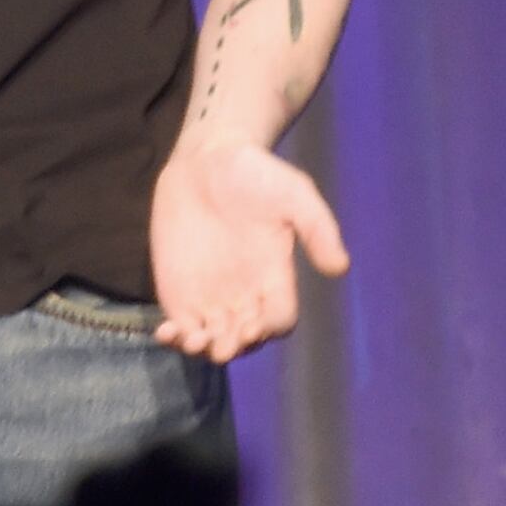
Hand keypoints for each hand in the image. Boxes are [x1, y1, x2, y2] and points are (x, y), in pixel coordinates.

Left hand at [148, 141, 346, 361]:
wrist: (207, 156)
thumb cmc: (256, 172)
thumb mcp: (295, 194)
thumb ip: (317, 228)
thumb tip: (340, 268)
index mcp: (276, 279)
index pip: (278, 319)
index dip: (268, 328)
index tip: (252, 325)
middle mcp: (245, 294)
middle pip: (244, 338)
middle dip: (234, 345)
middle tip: (222, 344)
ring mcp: (211, 294)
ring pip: (212, 339)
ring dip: (204, 348)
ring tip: (193, 340)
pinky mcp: (180, 288)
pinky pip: (181, 325)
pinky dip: (175, 337)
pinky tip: (165, 333)